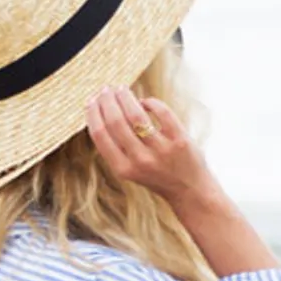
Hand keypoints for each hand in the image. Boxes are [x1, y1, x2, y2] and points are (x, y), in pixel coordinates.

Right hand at [85, 85, 215, 205]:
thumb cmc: (156, 176)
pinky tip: (146, 101)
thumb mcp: (130, 170)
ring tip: (121, 89)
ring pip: (136, 115)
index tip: (91, 101)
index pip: (100, 135)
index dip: (93, 114)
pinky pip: (162, 113)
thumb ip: (116, 148)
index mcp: (123, 169)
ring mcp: (161, 151)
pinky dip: (151, 102)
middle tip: (105, 90)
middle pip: (116, 122)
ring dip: (126, 97)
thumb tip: (101, 112)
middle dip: (107, 101)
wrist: (189, 191)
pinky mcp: (180, 141)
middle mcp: (140, 160)